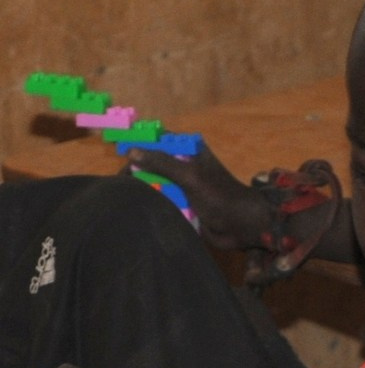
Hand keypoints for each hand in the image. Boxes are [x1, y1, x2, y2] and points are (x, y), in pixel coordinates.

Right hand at [121, 140, 270, 251]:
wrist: (243, 226)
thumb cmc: (220, 196)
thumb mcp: (190, 175)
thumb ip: (162, 162)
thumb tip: (131, 151)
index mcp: (188, 151)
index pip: (155, 141)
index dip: (137, 144)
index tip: (118, 152)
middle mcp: (183, 166)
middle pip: (151, 164)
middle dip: (136, 172)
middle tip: (120, 182)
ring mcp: (182, 186)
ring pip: (156, 184)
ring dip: (144, 191)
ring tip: (126, 198)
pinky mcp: (183, 205)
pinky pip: (163, 202)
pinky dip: (154, 205)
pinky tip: (140, 210)